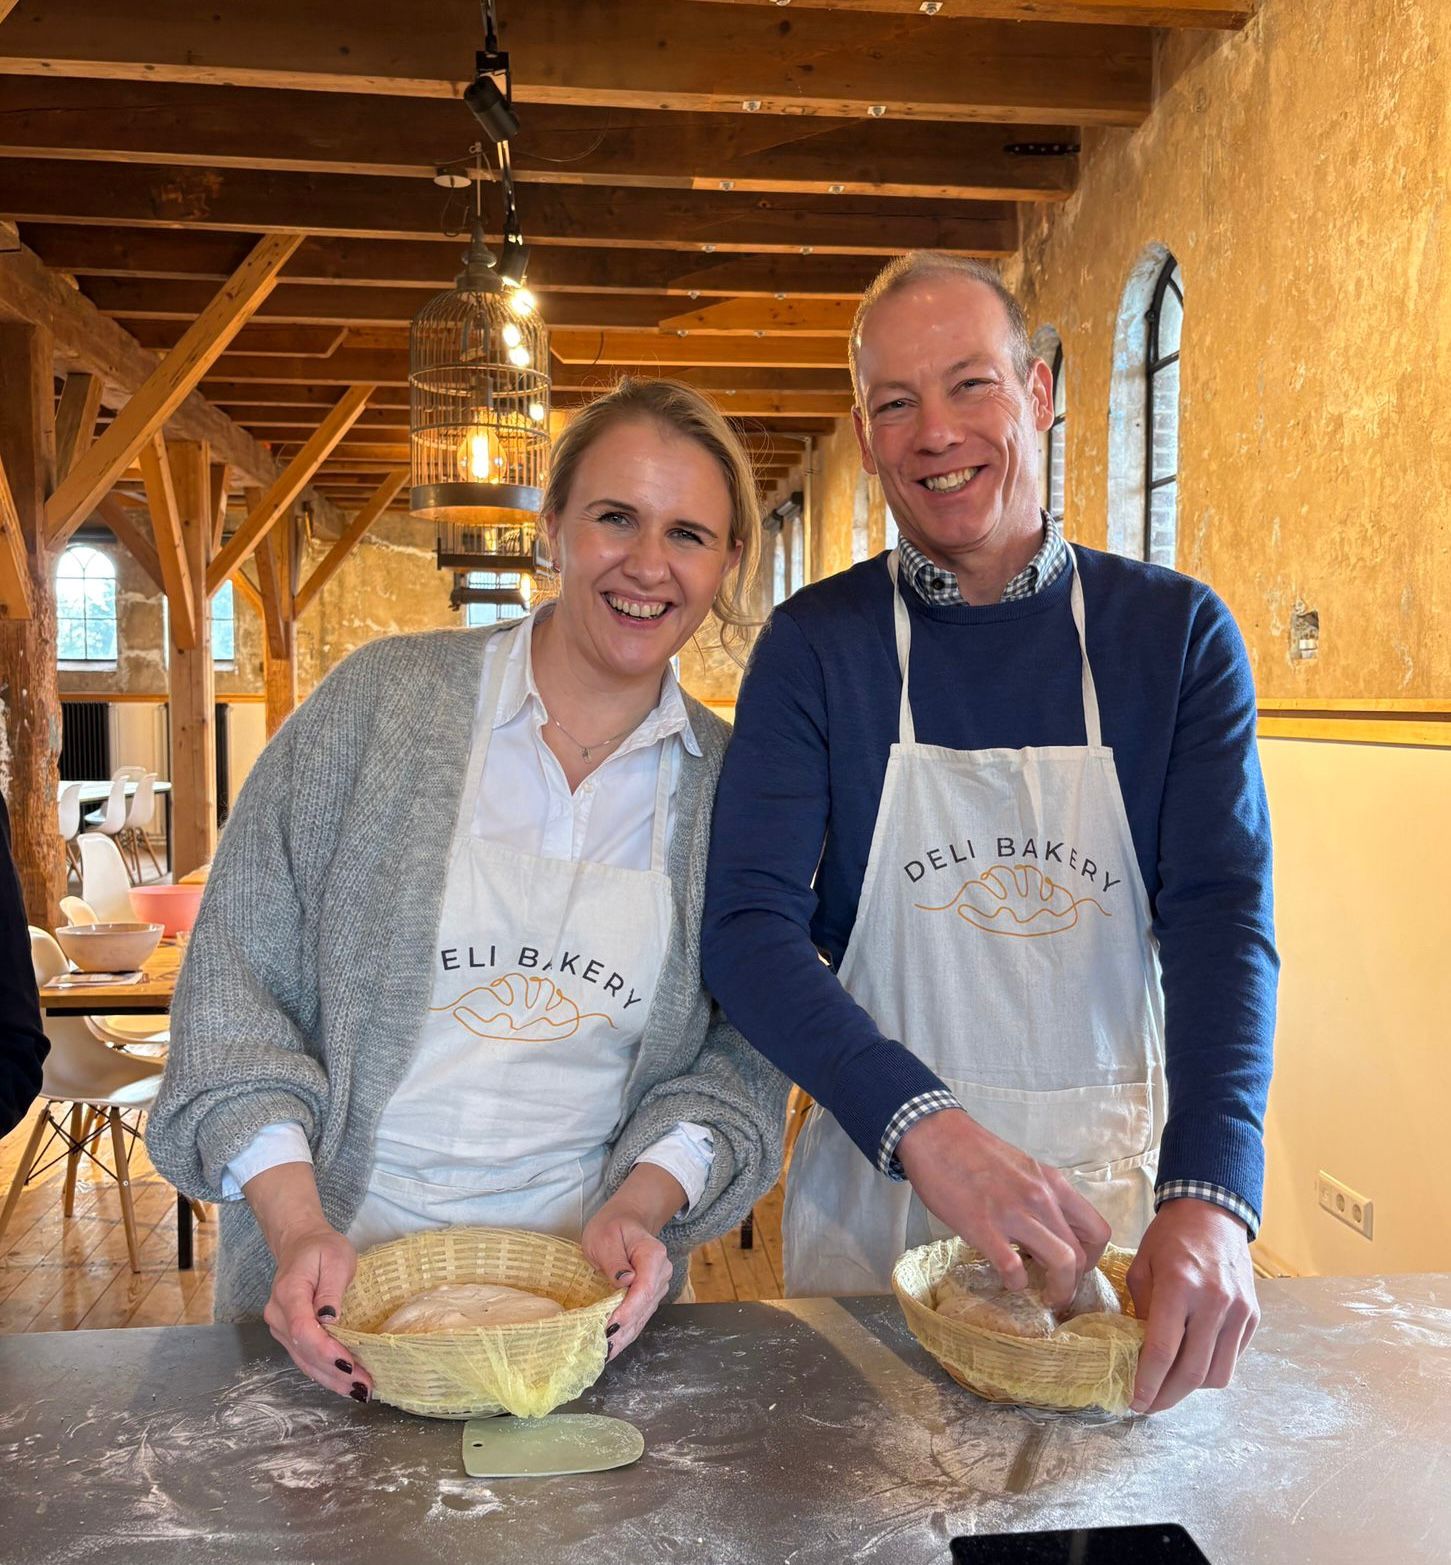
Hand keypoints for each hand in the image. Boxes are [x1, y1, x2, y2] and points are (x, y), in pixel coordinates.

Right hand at [244, 1161, 370, 1403]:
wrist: (300, 1244)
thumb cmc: (322, 1248)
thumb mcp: (336, 1257)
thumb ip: (332, 1288)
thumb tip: (330, 1319)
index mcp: (289, 1292)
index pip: (303, 1329)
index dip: (326, 1350)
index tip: (350, 1364)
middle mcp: (278, 1314)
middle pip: (304, 1351)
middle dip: (335, 1372)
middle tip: (365, 1387)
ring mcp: (280, 1327)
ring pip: (304, 1360)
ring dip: (332, 1379)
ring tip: (360, 1391)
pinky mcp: (288, 1334)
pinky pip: (305, 1358)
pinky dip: (325, 1373)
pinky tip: (345, 1384)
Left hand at [581, 1164, 683, 1359]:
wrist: (625, 1221)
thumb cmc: (611, 1227)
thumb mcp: (604, 1237)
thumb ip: (614, 1259)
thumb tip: (625, 1281)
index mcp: (653, 1255)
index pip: (644, 1289)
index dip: (628, 1311)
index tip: (610, 1327)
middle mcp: (662, 1273)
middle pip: (644, 1307)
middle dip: (623, 1330)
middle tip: (602, 1349)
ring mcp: (658, 1286)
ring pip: (643, 1317)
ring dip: (624, 1337)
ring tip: (604, 1354)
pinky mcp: (649, 1296)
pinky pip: (639, 1317)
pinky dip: (626, 1333)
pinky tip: (612, 1347)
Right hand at [896, 1107, 1111, 1310]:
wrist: (935, 1134)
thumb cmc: (974, 1151)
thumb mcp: (1022, 1169)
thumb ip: (1040, 1198)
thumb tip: (1047, 1234)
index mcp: (1053, 1183)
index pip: (1098, 1231)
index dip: (1092, 1259)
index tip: (1074, 1268)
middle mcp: (1041, 1198)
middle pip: (1081, 1256)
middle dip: (1073, 1283)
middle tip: (1055, 1290)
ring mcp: (1014, 1213)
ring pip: (1062, 1264)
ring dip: (1057, 1291)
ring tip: (1043, 1297)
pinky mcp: (983, 1227)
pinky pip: (1014, 1269)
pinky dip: (1016, 1283)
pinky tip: (1007, 1280)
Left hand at [1127, 1197, 1258, 1413]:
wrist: (1213, 1212)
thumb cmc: (1169, 1237)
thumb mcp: (1142, 1266)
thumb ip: (1141, 1310)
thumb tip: (1139, 1353)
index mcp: (1180, 1286)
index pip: (1164, 1350)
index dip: (1148, 1383)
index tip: (1134, 1402)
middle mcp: (1214, 1302)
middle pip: (1193, 1372)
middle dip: (1167, 1397)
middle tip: (1149, 1406)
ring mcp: (1238, 1311)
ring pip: (1219, 1374)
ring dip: (1191, 1389)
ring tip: (1169, 1386)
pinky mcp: (1253, 1316)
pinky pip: (1233, 1357)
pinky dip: (1212, 1368)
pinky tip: (1192, 1361)